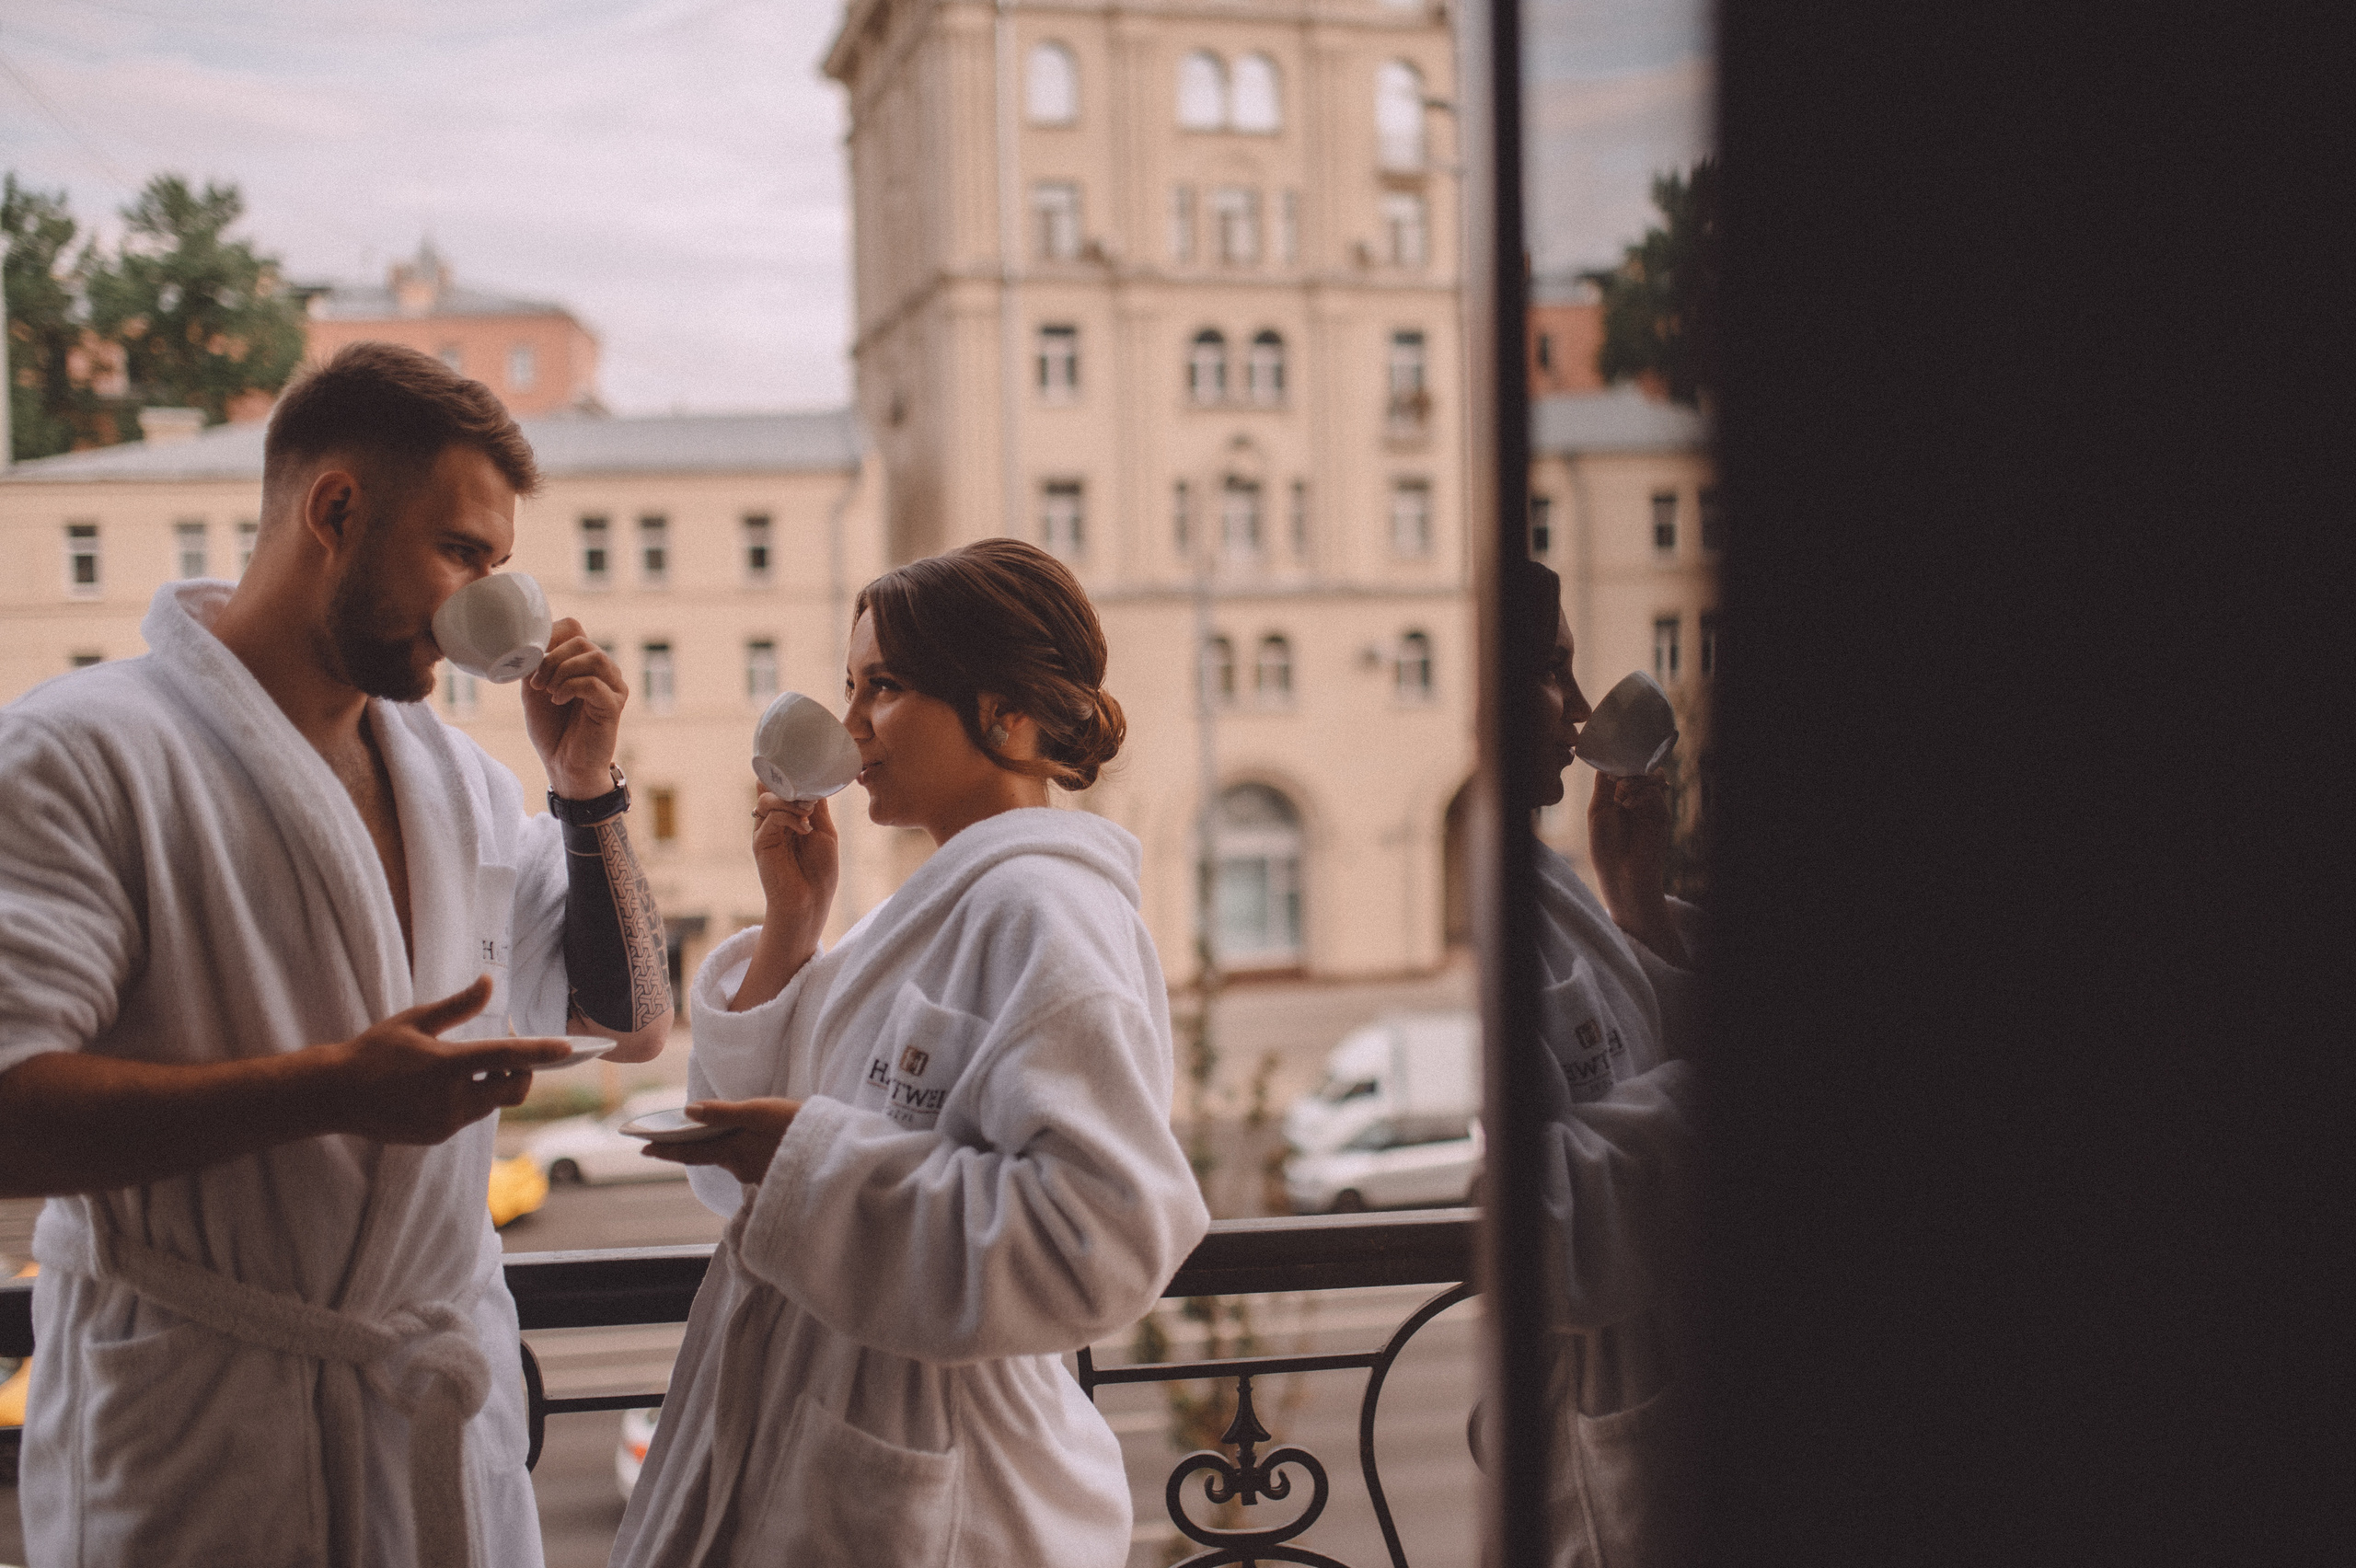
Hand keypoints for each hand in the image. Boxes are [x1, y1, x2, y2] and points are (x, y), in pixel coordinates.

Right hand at [323, 976, 569, 1143]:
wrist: (334, 1095)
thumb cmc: (374, 1051)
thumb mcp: (414, 1021)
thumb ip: (457, 1006)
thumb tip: (489, 982)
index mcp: (447, 1064)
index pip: (506, 1056)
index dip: (540, 1052)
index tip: (569, 1048)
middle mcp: (451, 1097)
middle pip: (513, 1088)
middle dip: (523, 1071)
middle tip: (511, 1054)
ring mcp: (445, 1121)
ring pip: (493, 1104)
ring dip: (494, 1085)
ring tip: (472, 1066)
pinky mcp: (437, 1135)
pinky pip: (470, 1116)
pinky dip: (471, 1100)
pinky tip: (446, 1088)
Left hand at [524, 618, 627, 798]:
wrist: (563, 765)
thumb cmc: (551, 729)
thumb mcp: (533, 690)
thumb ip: (535, 665)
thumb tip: (530, 646)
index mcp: (583, 662)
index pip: (573, 628)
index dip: (550, 635)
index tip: (530, 659)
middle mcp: (603, 670)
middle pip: (581, 641)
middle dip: (552, 658)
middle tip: (537, 683)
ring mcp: (613, 687)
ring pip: (594, 657)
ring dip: (563, 671)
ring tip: (548, 691)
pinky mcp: (614, 705)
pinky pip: (594, 683)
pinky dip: (570, 687)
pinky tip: (557, 700)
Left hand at [642, 1097, 800, 1184]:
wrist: (836, 1152)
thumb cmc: (798, 1127)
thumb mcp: (761, 1112)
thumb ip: (724, 1112)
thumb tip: (687, 1111)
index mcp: (733, 1152)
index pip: (692, 1151)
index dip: (666, 1149)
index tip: (643, 1148)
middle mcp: (741, 1167)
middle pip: (710, 1155)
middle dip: (689, 1147)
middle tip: (666, 1141)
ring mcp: (758, 1173)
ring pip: (731, 1158)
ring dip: (719, 1147)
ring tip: (711, 1133)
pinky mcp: (774, 1173)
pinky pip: (749, 1161)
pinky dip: (742, 1150)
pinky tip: (751, 1141)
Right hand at [752, 788, 840, 934]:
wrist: (810, 902)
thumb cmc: (819, 871)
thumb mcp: (825, 832)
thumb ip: (818, 808)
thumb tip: (817, 782)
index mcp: (788, 817)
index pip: (780, 788)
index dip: (788, 776)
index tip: (806, 770)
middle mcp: (773, 822)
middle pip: (770, 789)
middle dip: (790, 786)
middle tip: (810, 798)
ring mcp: (765, 832)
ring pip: (766, 800)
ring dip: (789, 801)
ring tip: (808, 813)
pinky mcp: (761, 843)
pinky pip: (769, 818)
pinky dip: (788, 817)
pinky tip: (805, 828)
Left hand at [1588, 770, 1684, 961]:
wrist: (1624, 873)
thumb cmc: (1605, 846)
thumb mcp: (1598, 811)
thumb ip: (1605, 785)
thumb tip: (1608, 761)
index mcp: (1614, 798)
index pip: (1618, 770)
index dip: (1616, 761)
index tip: (1612, 753)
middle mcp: (1633, 799)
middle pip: (1635, 769)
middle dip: (1629, 765)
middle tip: (1620, 772)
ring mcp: (1649, 805)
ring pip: (1647, 776)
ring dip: (1636, 776)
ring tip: (1625, 788)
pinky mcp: (1661, 813)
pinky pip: (1656, 791)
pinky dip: (1644, 789)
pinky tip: (1633, 801)